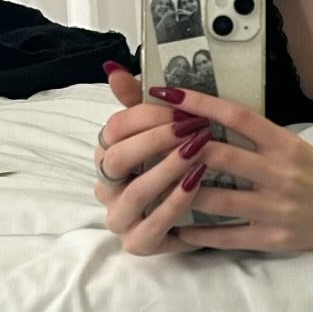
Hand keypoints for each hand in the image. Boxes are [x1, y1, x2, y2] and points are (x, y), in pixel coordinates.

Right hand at [93, 66, 216, 254]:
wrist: (205, 210)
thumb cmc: (179, 162)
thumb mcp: (163, 128)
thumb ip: (138, 100)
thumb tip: (112, 68)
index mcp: (108, 154)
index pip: (113, 129)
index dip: (145, 115)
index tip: (180, 108)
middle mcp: (107, 187)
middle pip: (116, 159)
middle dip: (156, 139)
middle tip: (191, 127)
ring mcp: (121, 218)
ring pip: (134, 193)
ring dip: (166, 168)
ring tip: (198, 150)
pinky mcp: (140, 243)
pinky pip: (153, 225)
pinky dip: (175, 201)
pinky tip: (197, 181)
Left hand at [144, 83, 312, 252]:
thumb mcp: (294, 146)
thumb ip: (256, 139)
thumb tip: (207, 124)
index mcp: (283, 143)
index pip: (236, 116)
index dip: (200, 104)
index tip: (168, 93)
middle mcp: (279, 172)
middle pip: (218, 155)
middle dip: (178, 148)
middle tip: (145, 142)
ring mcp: (276, 207)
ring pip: (215, 197)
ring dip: (179, 191)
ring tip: (149, 185)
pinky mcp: (274, 238)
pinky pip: (227, 236)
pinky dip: (198, 233)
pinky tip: (175, 228)